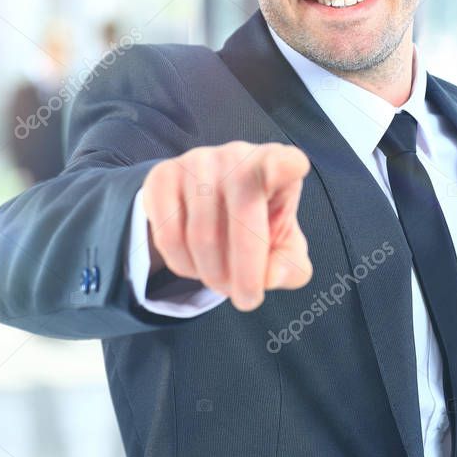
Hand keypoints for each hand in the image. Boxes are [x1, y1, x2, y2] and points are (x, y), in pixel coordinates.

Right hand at [141, 142, 312, 310]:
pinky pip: (168, 235)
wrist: (204, 200)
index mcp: (276, 165)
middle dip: (245, 273)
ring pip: (202, 235)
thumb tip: (269, 276)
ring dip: (212, 274)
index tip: (294, 167)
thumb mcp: (282, 245)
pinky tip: (193, 266)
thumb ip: (290, 266)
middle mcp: (236, 156)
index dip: (287, 165)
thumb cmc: (256, 222)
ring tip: (219, 281)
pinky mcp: (162, 176)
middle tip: (246, 300)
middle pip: (243, 220)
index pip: (284, 160)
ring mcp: (195, 163)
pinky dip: (183, 264)